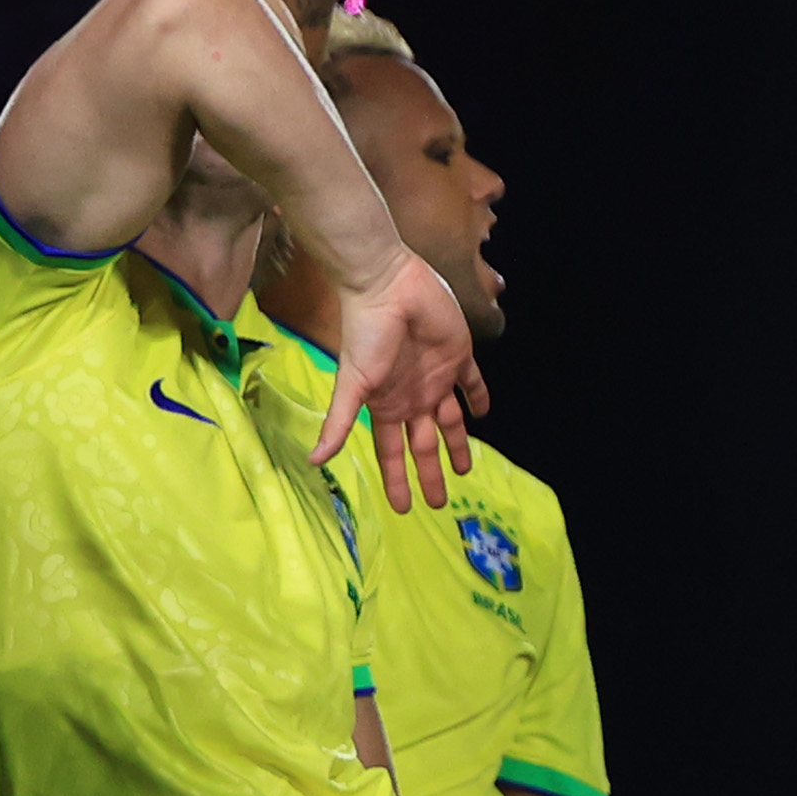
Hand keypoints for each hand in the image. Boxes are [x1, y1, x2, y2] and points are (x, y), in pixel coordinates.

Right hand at [315, 245, 483, 511]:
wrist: (388, 286)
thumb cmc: (366, 334)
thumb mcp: (353, 384)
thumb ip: (339, 423)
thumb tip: (312, 462)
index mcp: (389, 407)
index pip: (394, 453)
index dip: (398, 480)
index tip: (405, 509)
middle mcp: (413, 397)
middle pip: (425, 444)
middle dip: (430, 473)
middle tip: (440, 503)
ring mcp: (436, 377)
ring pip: (451, 420)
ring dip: (457, 444)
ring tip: (465, 470)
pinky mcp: (458, 355)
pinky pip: (472, 382)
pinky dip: (478, 397)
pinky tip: (483, 412)